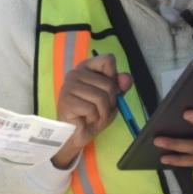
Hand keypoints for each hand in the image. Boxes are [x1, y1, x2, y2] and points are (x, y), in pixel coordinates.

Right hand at [52, 54, 132, 168]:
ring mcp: (69, 86)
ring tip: (94, 115)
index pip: (108, 60)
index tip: (108, 90)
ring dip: (103, 112)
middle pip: (109, 83)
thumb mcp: (112, 99)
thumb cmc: (93, 114)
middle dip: (110, 102)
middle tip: (100, 109)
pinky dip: (94, 118)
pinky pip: (92, 109)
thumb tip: (126, 78)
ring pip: (101, 97)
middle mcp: (75, 73)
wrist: (77, 133)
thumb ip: (120, 86)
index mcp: (86, 68)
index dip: (114, 78)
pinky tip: (86, 119)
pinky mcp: (66, 101)